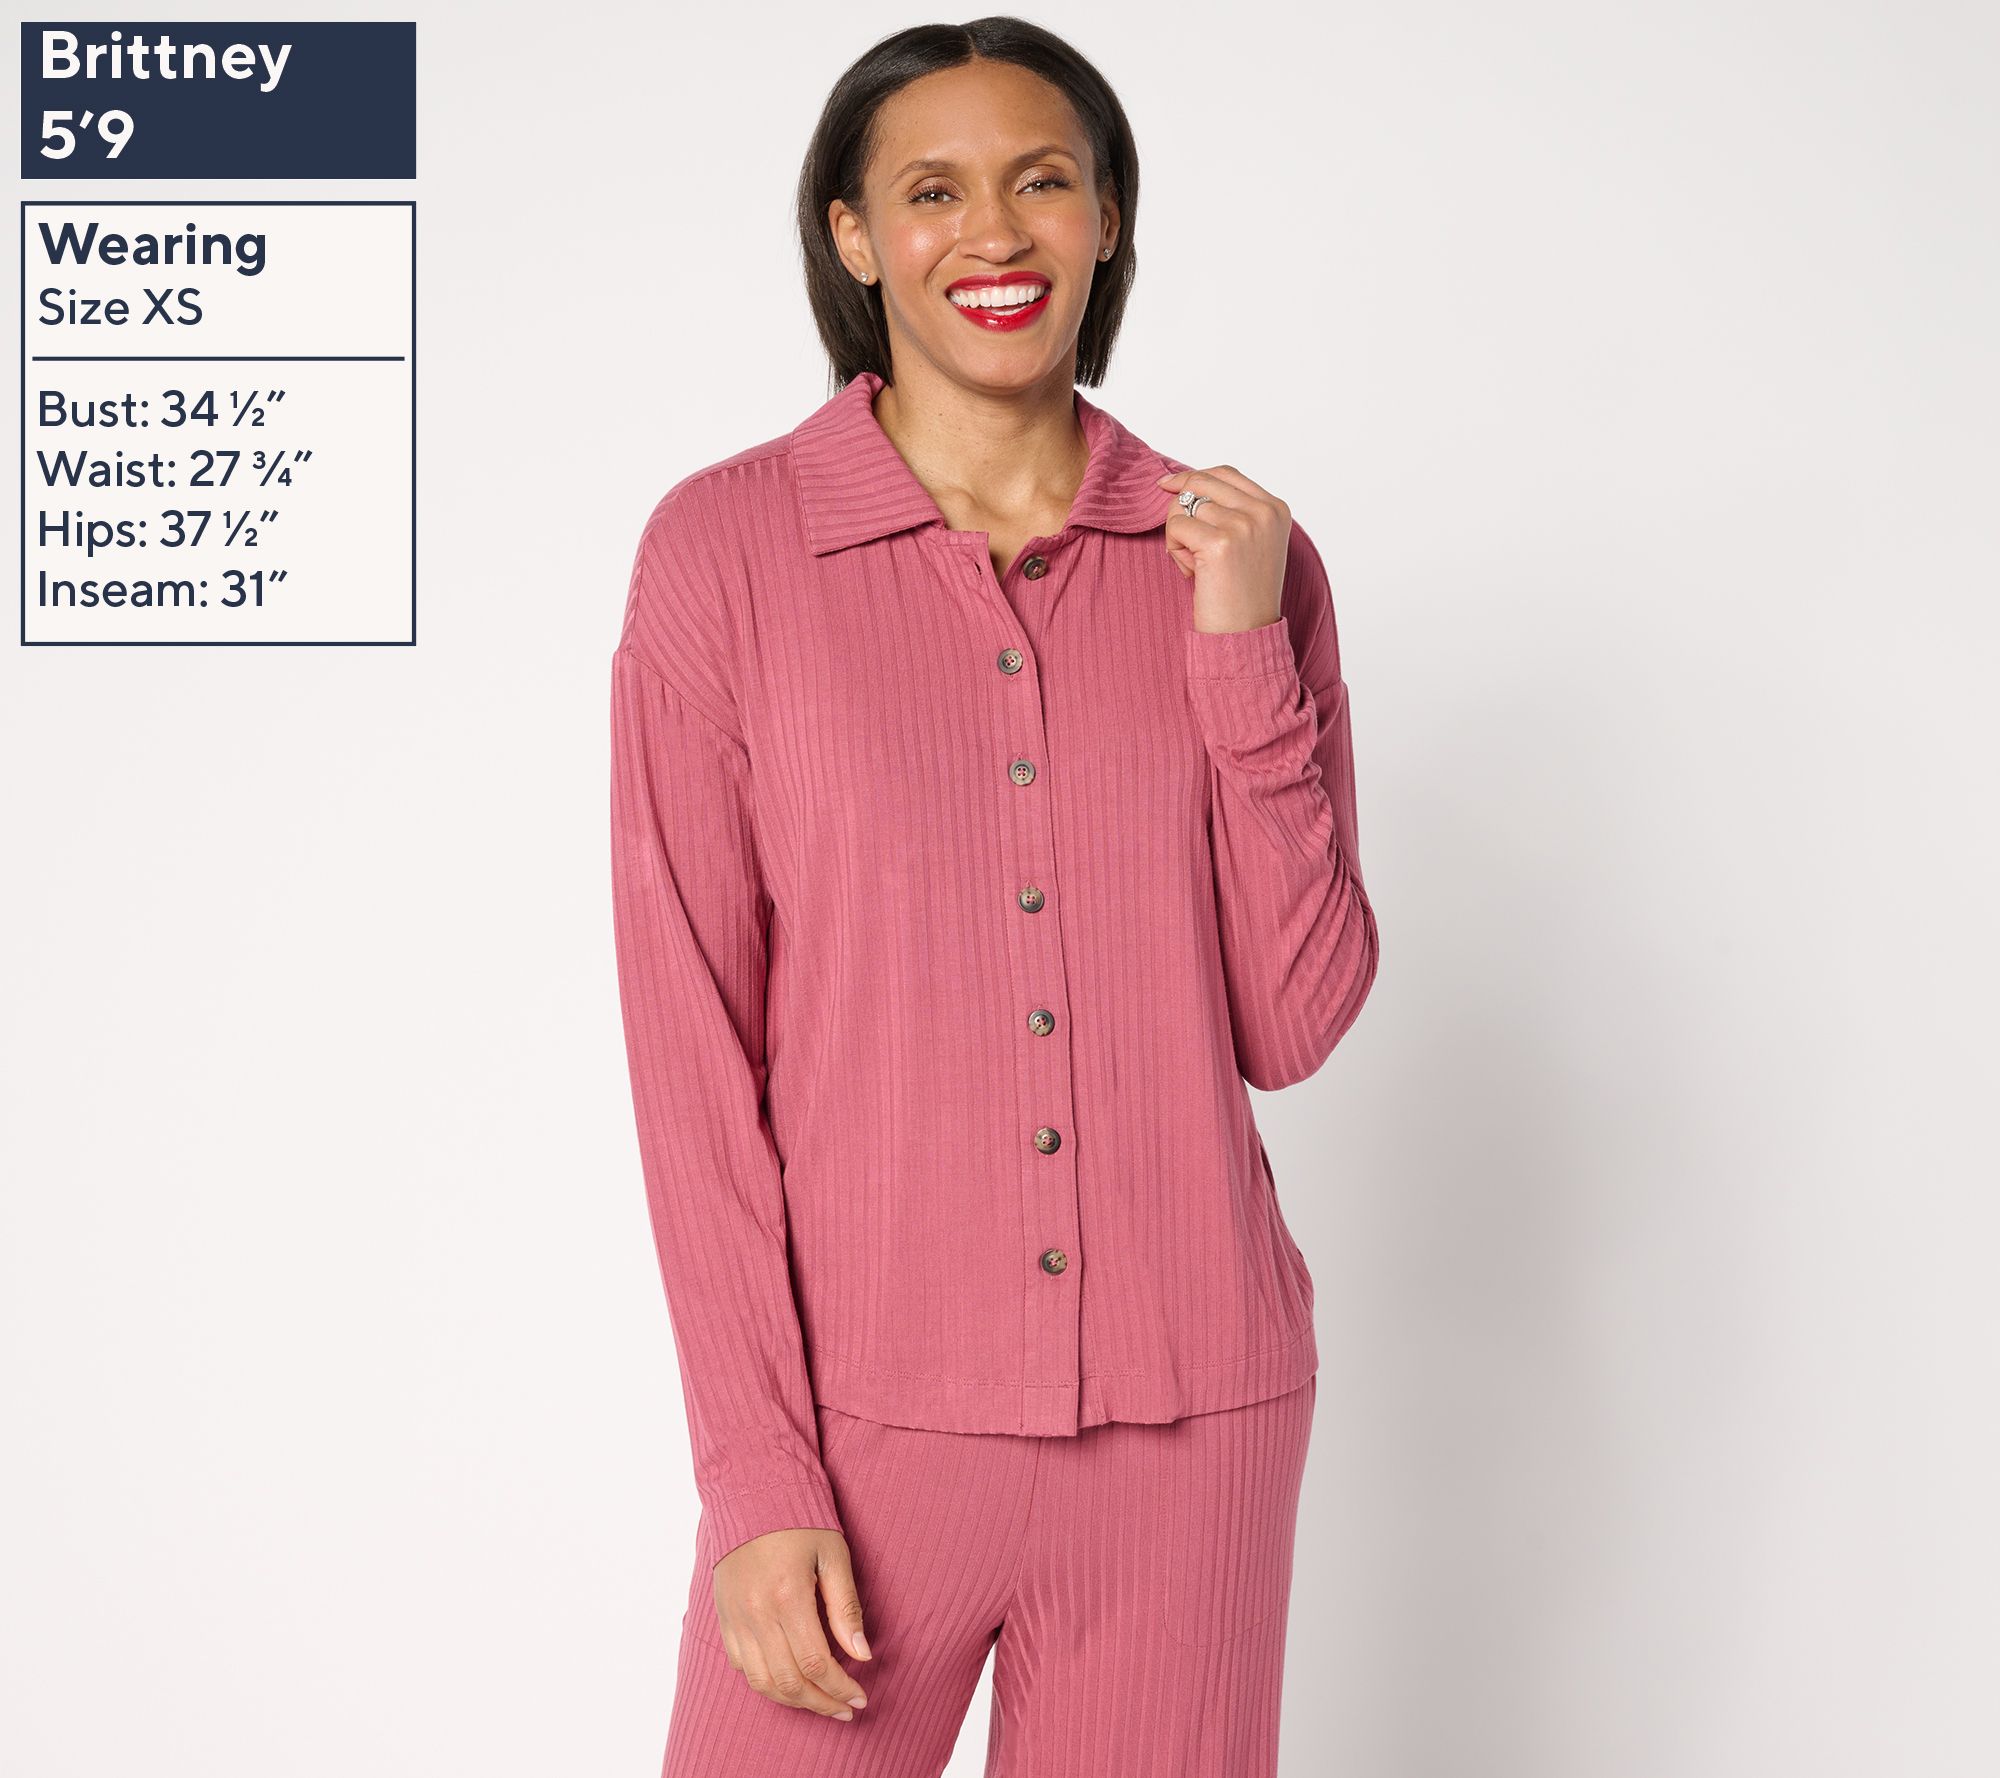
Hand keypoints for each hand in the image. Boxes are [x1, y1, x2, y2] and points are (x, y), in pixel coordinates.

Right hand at [709, 1527, 873, 1719]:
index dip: (841, 1688)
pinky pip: (741, 1666)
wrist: (751, 1494)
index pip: (816, 1663)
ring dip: (794, 1701)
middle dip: (822, 1703)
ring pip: (762, 1682)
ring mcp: (735, 1618)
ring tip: (821, 1704)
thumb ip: (846, 1608)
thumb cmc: (799, 1521)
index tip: (861, 1697)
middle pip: (789, 1682)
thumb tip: (862, 1654)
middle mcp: (756, 1614)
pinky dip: (766, 1682)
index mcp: (787, 1597)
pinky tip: (788, 1681)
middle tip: (846, 1709)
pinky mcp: (723, 1618)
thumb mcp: (833, 1555)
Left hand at [1155, 466, 1289, 634]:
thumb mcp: (1250, 544)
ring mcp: (1244, 525)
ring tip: (1197, 567)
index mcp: (1276, 509)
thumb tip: (1184, 483)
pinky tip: (1192, 573)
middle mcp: (1264, 512)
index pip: (1226, 473)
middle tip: (1183, 541)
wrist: (1247, 636)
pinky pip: (1176, 527)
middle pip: (1201, 483)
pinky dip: (1174, 550)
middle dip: (1179, 509)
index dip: (1193, 478)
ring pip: (1184, 506)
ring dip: (1179, 536)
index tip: (1167, 485)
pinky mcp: (1221, 542)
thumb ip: (1231, 512)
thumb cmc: (1243, 596)